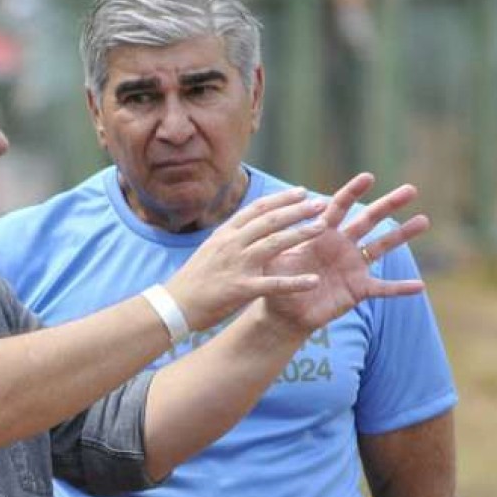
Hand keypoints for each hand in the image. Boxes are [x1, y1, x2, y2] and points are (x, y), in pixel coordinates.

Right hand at [162, 188, 327, 330]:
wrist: (173, 304)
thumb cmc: (193, 280)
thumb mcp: (210, 250)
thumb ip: (231, 239)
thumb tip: (250, 228)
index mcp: (225, 234)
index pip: (257, 209)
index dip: (281, 199)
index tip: (301, 192)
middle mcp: (232, 244)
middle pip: (270, 220)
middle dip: (297, 210)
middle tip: (320, 203)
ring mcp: (237, 265)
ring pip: (274, 243)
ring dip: (301, 234)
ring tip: (323, 228)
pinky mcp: (241, 288)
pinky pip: (274, 284)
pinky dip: (295, 282)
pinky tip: (313, 280)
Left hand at [258, 172, 428, 333]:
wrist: (284, 313)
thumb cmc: (278, 281)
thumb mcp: (273, 260)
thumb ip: (274, 242)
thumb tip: (265, 225)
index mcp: (322, 233)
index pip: (339, 207)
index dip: (353, 192)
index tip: (368, 177)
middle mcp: (343, 245)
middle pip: (369, 220)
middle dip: (389, 204)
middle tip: (411, 189)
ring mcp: (354, 266)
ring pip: (382, 247)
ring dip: (403, 235)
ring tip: (424, 220)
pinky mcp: (358, 289)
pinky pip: (383, 288)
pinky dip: (400, 288)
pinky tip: (419, 286)